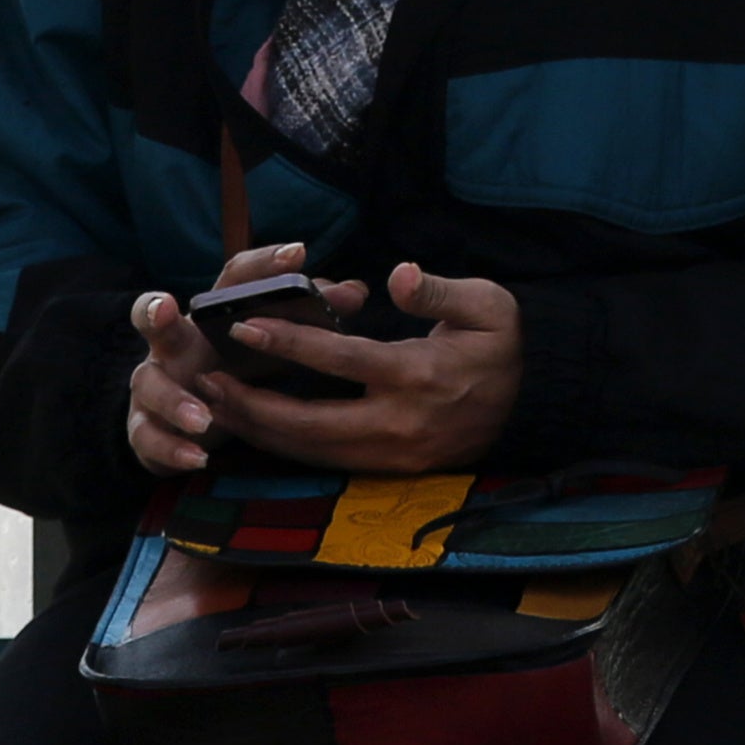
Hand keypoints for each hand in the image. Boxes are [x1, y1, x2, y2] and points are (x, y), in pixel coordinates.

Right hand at [126, 244, 369, 475]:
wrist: (189, 421)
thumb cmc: (239, 367)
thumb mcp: (273, 342)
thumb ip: (310, 317)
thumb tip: (356, 292)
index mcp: (210, 316)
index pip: (232, 279)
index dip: (265, 265)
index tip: (297, 255)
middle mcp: (174, 343)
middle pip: (156, 318)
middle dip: (155, 311)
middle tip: (165, 307)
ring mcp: (154, 384)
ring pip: (150, 384)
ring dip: (175, 400)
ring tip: (204, 417)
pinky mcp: (145, 426)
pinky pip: (148, 436)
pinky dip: (172, 446)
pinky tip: (197, 456)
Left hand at [209, 264, 521, 474]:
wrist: (538, 400)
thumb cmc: (505, 342)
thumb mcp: (487, 304)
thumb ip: (438, 291)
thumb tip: (399, 274)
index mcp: (418, 375)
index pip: (340, 361)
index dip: (289, 344)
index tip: (244, 327)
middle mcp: (400, 423)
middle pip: (310, 424)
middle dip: (254, 406)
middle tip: (207, 381)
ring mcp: (396, 455)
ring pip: (314, 452)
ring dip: (262, 432)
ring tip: (218, 405)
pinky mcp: (395, 471)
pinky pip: (330, 463)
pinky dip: (289, 448)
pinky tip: (258, 429)